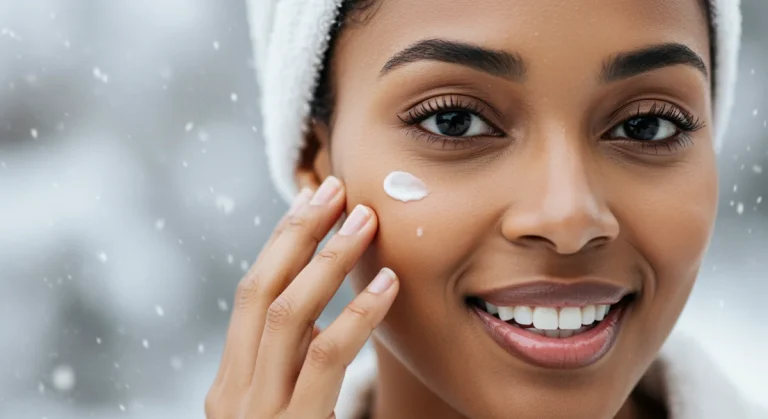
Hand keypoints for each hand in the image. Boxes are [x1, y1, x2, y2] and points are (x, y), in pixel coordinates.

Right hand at [205, 176, 398, 418]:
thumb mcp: (287, 407)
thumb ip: (292, 365)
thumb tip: (321, 317)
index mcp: (230, 382)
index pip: (251, 294)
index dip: (280, 241)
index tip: (310, 199)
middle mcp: (232, 393)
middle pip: (260, 290)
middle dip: (298, 232)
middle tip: (335, 189)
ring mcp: (257, 411)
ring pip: (288, 313)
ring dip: (329, 259)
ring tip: (365, 220)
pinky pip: (326, 354)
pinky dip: (359, 312)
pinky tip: (389, 284)